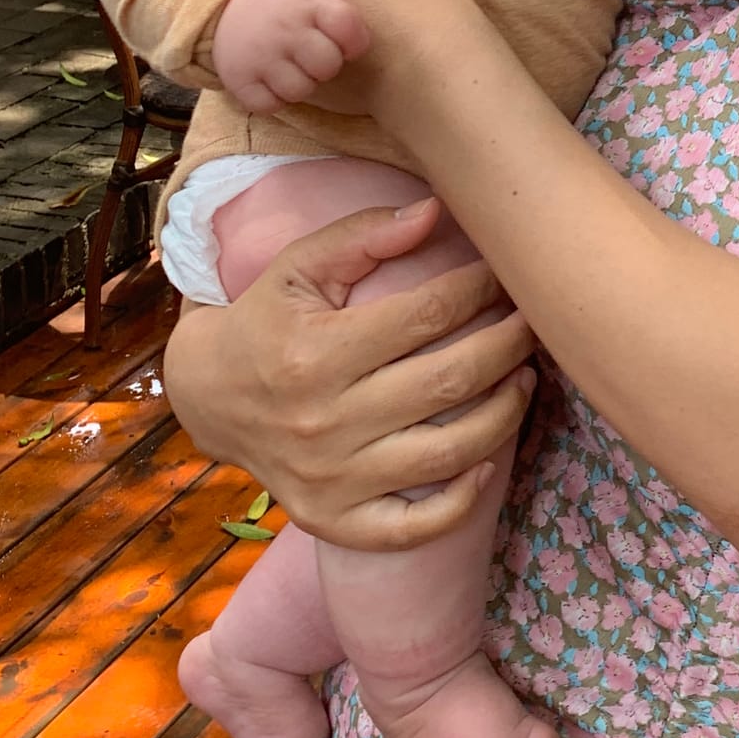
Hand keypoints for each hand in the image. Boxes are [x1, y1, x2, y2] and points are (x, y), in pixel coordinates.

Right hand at [162, 197, 536, 549]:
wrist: (205, 398)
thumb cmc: (265, 321)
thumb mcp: (298, 266)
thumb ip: (363, 234)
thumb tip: (435, 211)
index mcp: (316, 352)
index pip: (426, 315)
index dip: (479, 290)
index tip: (504, 276)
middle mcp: (324, 421)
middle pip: (449, 381)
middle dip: (508, 346)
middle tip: (532, 323)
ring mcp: (331, 479)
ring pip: (448, 453)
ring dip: (504, 414)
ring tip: (524, 379)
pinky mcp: (333, 521)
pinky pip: (412, 526)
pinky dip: (461, 500)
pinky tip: (489, 461)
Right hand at [211, 0, 371, 113]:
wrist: (225, 1)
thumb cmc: (286, 3)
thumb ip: (340, 13)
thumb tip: (358, 44)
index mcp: (308, 3)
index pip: (347, 26)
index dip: (354, 41)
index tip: (346, 44)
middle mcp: (284, 29)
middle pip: (327, 65)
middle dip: (326, 66)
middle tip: (313, 57)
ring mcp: (260, 55)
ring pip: (300, 91)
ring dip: (300, 84)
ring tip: (292, 68)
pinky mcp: (238, 78)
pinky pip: (269, 106)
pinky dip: (273, 100)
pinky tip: (272, 82)